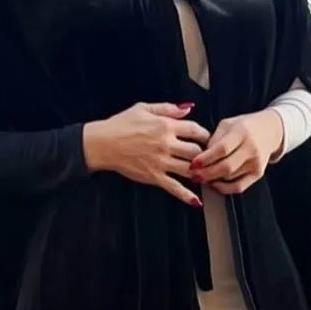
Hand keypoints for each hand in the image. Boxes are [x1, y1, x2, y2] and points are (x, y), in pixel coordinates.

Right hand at [82, 102, 209, 204]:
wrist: (103, 143)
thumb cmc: (120, 125)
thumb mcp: (144, 108)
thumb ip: (168, 108)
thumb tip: (187, 108)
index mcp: (165, 126)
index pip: (195, 130)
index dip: (205, 135)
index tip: (207, 139)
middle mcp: (166, 144)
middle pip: (197, 151)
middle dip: (204, 155)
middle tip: (207, 158)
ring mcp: (161, 162)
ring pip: (189, 169)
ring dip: (199, 173)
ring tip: (205, 175)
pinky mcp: (154, 176)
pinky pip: (174, 187)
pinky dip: (186, 195)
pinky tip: (196, 201)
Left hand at [187, 109, 285, 193]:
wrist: (269, 131)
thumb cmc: (244, 127)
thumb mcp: (227, 125)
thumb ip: (214, 140)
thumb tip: (200, 158)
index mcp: (242, 133)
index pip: (222, 149)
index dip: (206, 159)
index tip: (193, 164)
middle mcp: (251, 149)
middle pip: (226, 167)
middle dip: (206, 174)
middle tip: (193, 175)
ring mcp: (256, 163)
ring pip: (230, 178)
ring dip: (212, 181)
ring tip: (201, 178)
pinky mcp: (258, 174)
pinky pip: (239, 187)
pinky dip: (224, 188)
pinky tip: (214, 184)